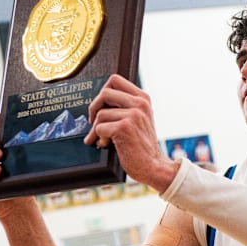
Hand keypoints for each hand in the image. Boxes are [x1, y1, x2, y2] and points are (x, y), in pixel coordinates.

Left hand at [84, 74, 177, 191]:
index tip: (102, 106)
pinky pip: (99, 128)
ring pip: (100, 114)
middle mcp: (140, 103)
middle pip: (104, 93)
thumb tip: (98, 101)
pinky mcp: (124, 128)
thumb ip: (124, 106)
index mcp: (143, 98)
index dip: (103, 92)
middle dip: (94, 108)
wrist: (152, 165)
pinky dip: (99, 139)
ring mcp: (133, 115)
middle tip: (93, 122)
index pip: (115, 80)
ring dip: (96, 129)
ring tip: (103, 139)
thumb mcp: (139, 119)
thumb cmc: (142, 144)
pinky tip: (107, 145)